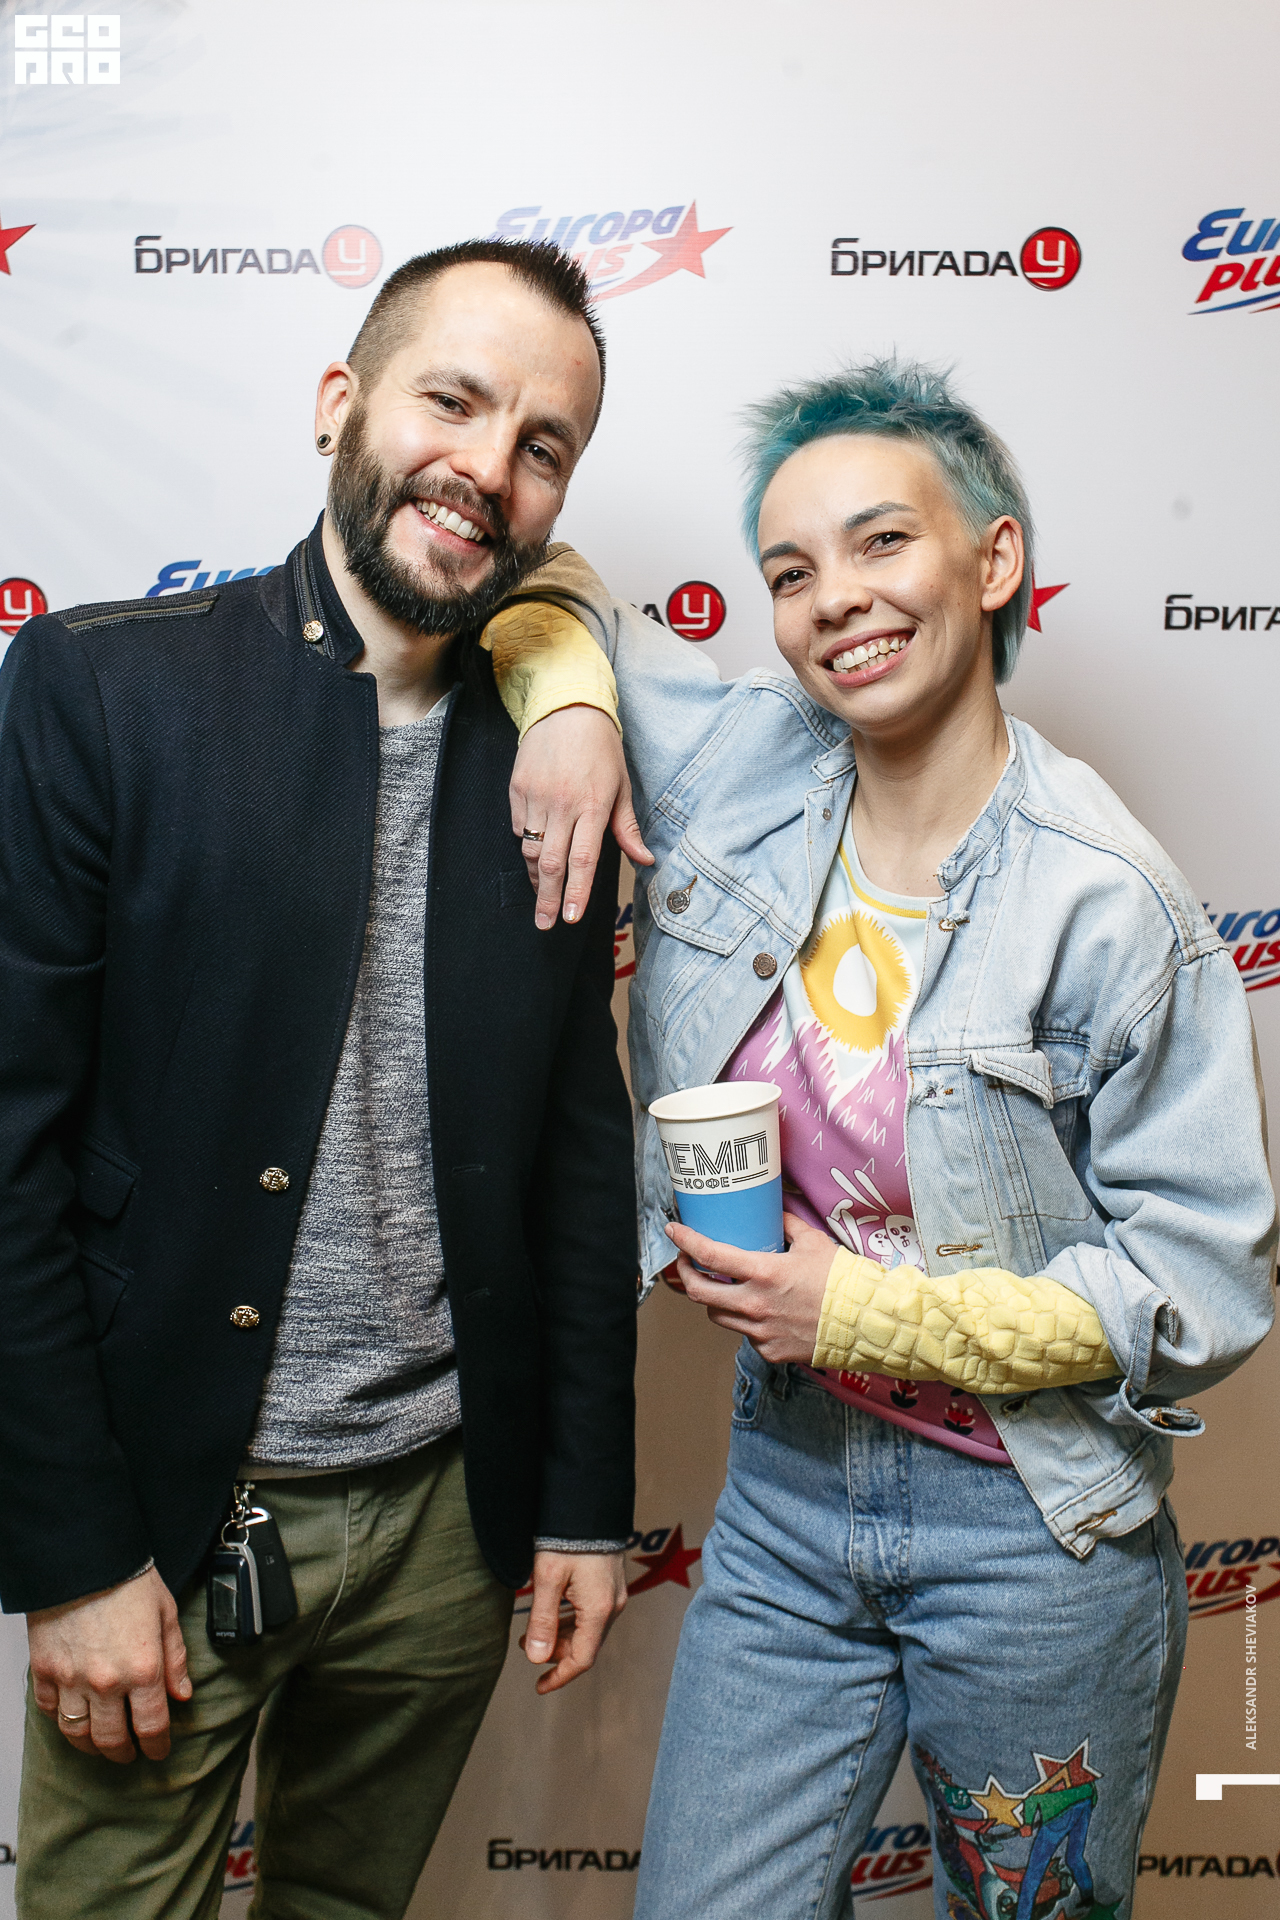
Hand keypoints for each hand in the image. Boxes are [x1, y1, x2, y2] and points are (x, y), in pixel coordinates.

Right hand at [27, 1565, 191, 1762]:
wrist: (84, 1557)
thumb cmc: (128, 1578)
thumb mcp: (166, 1613)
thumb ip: (175, 1658)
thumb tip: (181, 1694)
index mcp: (143, 1669)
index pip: (152, 1726)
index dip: (157, 1745)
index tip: (159, 1751)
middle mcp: (107, 1682)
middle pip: (112, 1739)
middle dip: (124, 1753)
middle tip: (129, 1754)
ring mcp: (71, 1679)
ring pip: (78, 1733)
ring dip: (91, 1746)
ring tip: (101, 1745)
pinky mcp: (45, 1670)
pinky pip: (49, 1710)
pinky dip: (60, 1719)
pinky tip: (72, 1717)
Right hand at [510, 706, 652, 929]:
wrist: (566, 708)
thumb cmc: (601, 749)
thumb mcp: (622, 786)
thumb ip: (627, 828)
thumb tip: (645, 861)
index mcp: (592, 806)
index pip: (584, 860)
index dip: (576, 893)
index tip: (570, 918)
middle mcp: (562, 804)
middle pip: (551, 863)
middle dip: (547, 898)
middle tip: (545, 924)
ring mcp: (536, 796)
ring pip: (531, 849)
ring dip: (536, 877)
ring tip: (541, 895)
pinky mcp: (517, 788)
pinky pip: (519, 828)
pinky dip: (527, 844)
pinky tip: (535, 850)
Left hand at [520, 1550, 626, 1694]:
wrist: (589, 1504)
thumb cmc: (567, 1539)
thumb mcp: (547, 1579)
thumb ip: (543, 1620)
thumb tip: (537, 1659)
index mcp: (599, 1610)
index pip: (582, 1658)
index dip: (560, 1676)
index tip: (539, 1686)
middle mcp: (613, 1606)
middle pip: (585, 1645)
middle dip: (555, 1652)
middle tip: (526, 1644)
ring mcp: (615, 1594)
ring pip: (588, 1629)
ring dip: (561, 1635)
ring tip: (533, 1630)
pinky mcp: (611, 1584)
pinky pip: (592, 1614)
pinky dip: (571, 1621)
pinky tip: (552, 1612)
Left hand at [667, 1211, 840, 1362]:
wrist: (867, 1322)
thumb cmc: (843, 1281)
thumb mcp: (813, 1242)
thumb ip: (786, 1224)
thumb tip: (773, 1210)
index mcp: (764, 1273)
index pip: (709, 1254)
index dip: (685, 1241)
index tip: (674, 1232)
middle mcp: (755, 1304)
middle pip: (698, 1292)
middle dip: (685, 1274)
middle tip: (688, 1262)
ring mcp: (760, 1332)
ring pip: (718, 1316)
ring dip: (715, 1299)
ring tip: (723, 1286)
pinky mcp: (770, 1351)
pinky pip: (745, 1335)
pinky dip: (747, 1320)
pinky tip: (761, 1311)